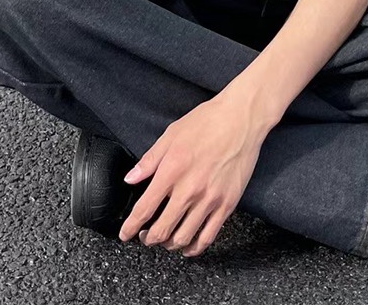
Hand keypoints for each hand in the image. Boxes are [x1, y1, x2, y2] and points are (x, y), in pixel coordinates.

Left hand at [118, 94, 267, 256]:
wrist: (241, 119)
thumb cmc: (207, 122)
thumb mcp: (171, 134)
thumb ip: (149, 160)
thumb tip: (130, 178)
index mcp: (172, 171)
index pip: (144, 209)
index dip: (130, 227)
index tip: (125, 233)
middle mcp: (189, 190)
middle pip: (162, 230)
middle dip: (148, 239)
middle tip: (145, 237)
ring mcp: (210, 199)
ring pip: (183, 238)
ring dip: (169, 245)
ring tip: (165, 240)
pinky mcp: (227, 204)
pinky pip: (208, 236)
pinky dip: (195, 248)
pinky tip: (188, 246)